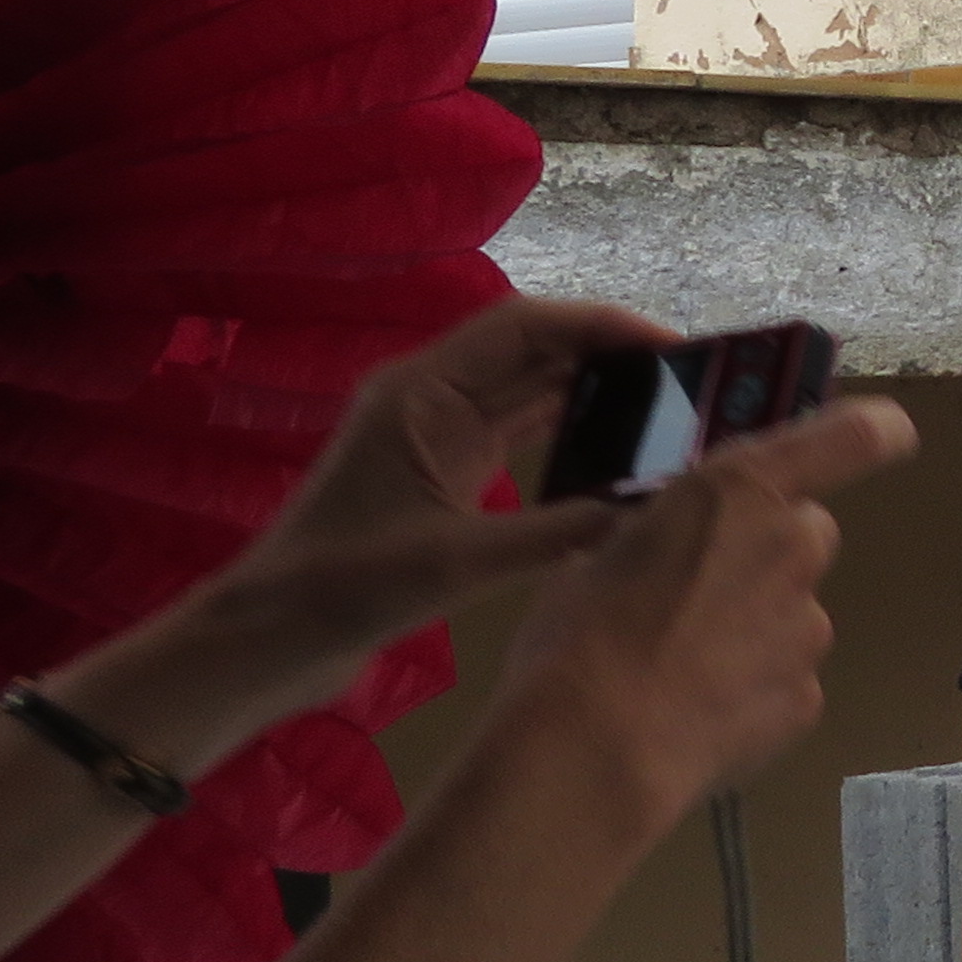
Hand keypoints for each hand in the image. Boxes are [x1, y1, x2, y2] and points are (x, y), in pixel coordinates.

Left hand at [204, 300, 681, 711]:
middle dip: (607, 350)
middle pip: (530, 347)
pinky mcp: (440, 470)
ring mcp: (432, 433)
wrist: (270, 635)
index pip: (524, 327)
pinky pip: (514, 428)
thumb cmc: (349, 586)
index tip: (675, 346)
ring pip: (525, 387)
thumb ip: (558, 532)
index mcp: (422, 393)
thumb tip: (652, 510)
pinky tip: (616, 446)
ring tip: (669, 401)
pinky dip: (565, 427)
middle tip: (691, 375)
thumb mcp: (461, 562)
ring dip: (590, 386)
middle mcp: (428, 397)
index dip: (601, 325)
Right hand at [491, 395, 915, 825]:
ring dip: (752, 628)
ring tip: (681, 666)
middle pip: (805, 534)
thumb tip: (671, 549)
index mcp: (740, 492)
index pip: (853, 437)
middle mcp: (794, 548)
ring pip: (793, 613)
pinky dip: (751, 690)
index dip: (875, 431)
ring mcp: (809, 629)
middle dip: (766, 552)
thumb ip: (664, 535)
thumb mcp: (600, 552)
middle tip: (700, 591)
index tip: (885, 434)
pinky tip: (696, 710)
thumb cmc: (579, 634)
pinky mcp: (807, 698)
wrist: (594, 749)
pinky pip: (784, 680)